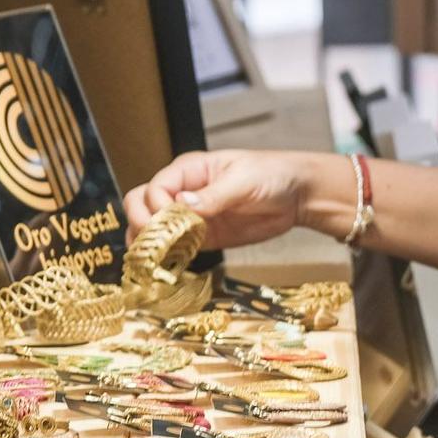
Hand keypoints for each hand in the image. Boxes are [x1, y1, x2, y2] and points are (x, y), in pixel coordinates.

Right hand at [124, 149, 333, 250]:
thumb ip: (214, 194)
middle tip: (157, 241)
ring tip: (151, 259)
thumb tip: (181, 204)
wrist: (296, 196)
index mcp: (189, 170)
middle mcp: (183, 192)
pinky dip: (164, 257)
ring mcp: (190, 216)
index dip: (155, 206)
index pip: (154, 188)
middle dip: (142, 223)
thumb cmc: (271, 175)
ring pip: (150, 227)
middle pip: (141, 204)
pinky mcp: (202, 238)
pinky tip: (164, 267)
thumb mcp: (244, 180)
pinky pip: (173, 247)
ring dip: (146, 243)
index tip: (170, 221)